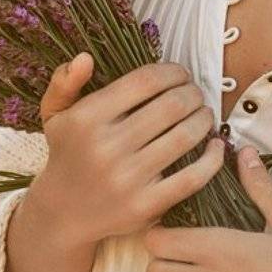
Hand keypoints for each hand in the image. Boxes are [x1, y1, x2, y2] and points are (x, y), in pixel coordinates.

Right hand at [30, 55, 223, 253]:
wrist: (63, 213)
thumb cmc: (66, 154)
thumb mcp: (55, 114)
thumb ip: (65, 82)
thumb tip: (85, 58)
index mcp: (88, 118)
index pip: (145, 81)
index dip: (172, 72)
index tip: (181, 74)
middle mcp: (107, 147)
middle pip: (172, 105)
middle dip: (193, 93)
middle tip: (196, 94)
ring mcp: (128, 179)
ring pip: (185, 136)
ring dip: (204, 119)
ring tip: (205, 114)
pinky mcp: (146, 206)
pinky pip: (192, 178)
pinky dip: (212, 159)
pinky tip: (216, 146)